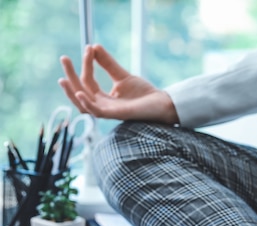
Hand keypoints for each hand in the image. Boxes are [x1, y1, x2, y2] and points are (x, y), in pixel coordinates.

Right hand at [58, 44, 178, 123]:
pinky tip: (80, 92)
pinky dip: (87, 104)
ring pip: (83, 104)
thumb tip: (94, 46)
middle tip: (63, 58)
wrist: (162, 103)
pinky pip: (96, 112)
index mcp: (103, 98)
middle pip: (80, 91)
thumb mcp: (122, 76)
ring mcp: (108, 111)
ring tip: (63, 78)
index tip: (89, 47)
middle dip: (71, 75)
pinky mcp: (116, 115)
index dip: (86, 64)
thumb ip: (108, 64)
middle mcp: (103, 106)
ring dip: (71, 92)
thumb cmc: (144, 94)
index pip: (88, 80)